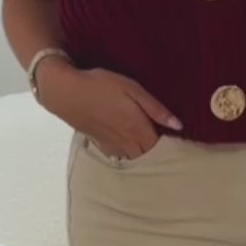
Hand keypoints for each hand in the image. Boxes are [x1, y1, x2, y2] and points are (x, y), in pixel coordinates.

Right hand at [41, 62, 181, 157]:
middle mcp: (126, 142)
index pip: (160, 147)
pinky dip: (127, 155)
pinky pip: (118, 156)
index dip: (171, 147)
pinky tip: (129, 147)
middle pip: (147, 156)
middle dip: (158, 155)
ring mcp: (112, 145)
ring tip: (150, 148)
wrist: (66, 93)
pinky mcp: (100, 144)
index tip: (179, 142)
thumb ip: (155, 109)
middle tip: (167, 147)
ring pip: (133, 159)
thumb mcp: (132, 89)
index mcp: (138, 129)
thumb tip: (178, 125)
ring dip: (143, 156)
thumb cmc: (101, 86)